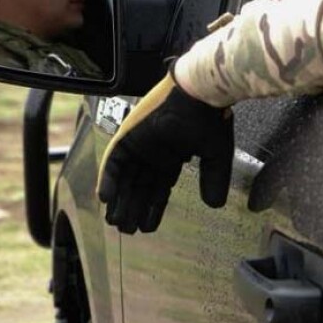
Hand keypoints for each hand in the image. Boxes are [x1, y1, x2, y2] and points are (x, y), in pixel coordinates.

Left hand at [96, 74, 233, 233]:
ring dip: (120, 199)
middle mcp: (154, 151)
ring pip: (125, 177)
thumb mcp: (216, 155)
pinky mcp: (127, 136)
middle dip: (134, 208)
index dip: (154, 208)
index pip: (159, 187)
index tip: (148, 228)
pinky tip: (107, 199)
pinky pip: (113, 162)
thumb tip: (214, 205)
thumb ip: (214, 179)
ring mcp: (139, 143)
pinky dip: (108, 179)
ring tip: (116, 222)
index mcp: (173, 154)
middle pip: (140, 185)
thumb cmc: (211, 118)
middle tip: (128, 230)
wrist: (200, 92)